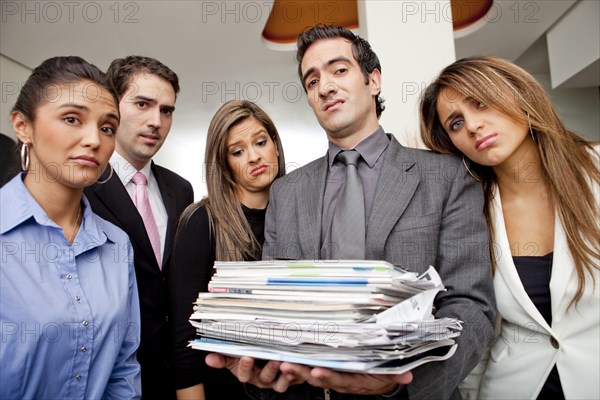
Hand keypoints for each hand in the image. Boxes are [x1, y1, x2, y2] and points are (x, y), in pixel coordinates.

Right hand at [205, 354, 304, 392]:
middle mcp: (263, 380)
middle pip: (265, 378)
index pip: (244, 374)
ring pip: (281, 382)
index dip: (245, 367)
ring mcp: (277, 381)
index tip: (246, 356)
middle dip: (269, 368)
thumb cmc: (251, 358)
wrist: (267, 360)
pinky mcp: (292, 379)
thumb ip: (223, 357)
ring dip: (285, 375)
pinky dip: (299, 374)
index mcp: (248, 375)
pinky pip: (296, 380)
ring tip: (288, 363)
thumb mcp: (235, 358)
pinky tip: (301, 364)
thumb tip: (208, 357)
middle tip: (274, 359)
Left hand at [279, 363, 412, 394]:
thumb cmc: (381, 373)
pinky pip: (311, 369)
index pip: (340, 379)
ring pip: (311, 374)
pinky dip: (299, 366)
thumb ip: (396, 374)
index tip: (317, 372)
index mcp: (354, 380)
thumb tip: (406, 375)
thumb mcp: (391, 374)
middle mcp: (340, 380)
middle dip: (303, 373)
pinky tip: (286, 359)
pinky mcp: (327, 370)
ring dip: (296, 370)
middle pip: (319, 377)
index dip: (328, 376)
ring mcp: (332, 376)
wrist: (379, 381)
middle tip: (288, 366)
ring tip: (282, 364)